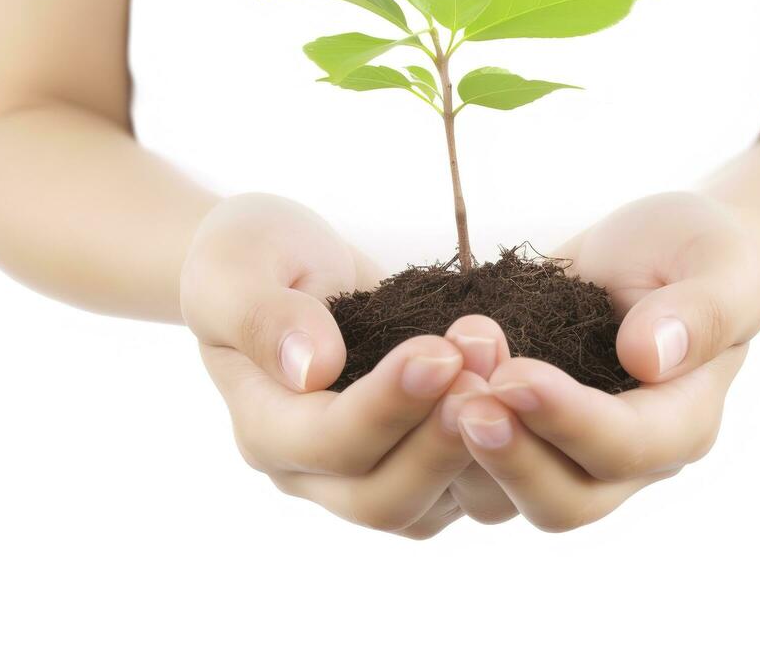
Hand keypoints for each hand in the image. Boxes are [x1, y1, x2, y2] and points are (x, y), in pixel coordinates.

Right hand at [181, 193, 499, 536]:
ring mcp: (367, 473)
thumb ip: (262, 316)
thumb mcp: (236, 265)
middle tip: (490, 368)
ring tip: (513, 369)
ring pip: (433, 504)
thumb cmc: (254, 255)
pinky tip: (524, 388)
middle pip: (383, 497)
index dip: (387, 405)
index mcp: (263, 425)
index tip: (441, 351)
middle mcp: (311, 470)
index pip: (326, 442)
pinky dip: (501, 447)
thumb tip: (312, 370)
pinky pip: (465, 487)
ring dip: (481, 443)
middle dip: (443, 439)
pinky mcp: (417, 461)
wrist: (291, 262)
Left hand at [450, 192, 759, 531]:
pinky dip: (437, 434)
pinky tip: (413, 382)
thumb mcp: (718, 260)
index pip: (628, 447)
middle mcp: (626, 456)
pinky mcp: (517, 432)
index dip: (569, 420)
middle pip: (565, 501)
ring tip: (437, 375)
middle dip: (510, 457)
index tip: (514, 375)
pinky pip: (469, 466)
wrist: (647, 250)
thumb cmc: (690, 249)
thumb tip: (650, 357)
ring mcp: (565, 450)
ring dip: (464, 447)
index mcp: (684, 420)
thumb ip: (702, 309)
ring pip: (505, 499)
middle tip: (461, 401)